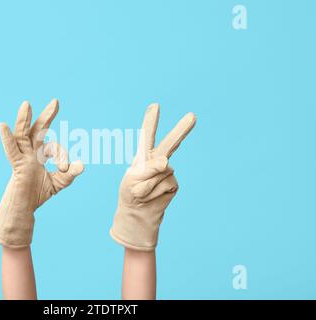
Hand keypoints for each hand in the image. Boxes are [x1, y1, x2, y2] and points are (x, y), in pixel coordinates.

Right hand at [0, 99, 83, 247]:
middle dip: (46, 116)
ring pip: (22, 135)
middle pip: (37, 130)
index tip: (66, 168)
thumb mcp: (58, 183)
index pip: (54, 147)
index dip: (62, 156)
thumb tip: (82, 165)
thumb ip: (70, 174)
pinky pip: (11, 151)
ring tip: (27, 104)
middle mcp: (30, 152)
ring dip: (24, 120)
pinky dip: (7, 139)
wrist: (24, 209)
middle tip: (56, 102)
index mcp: (39, 154)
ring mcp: (22, 158)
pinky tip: (3, 126)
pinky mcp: (16, 166)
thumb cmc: (38, 194)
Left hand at [110, 103, 195, 250]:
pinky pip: (165, 183)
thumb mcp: (132, 182)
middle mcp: (157, 160)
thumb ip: (147, 170)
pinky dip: (154, 192)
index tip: (155, 105)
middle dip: (181, 130)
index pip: (147, 136)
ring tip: (142, 193)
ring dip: (148, 185)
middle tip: (193, 115)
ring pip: (160, 172)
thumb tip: (167, 162)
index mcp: (143, 156)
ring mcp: (167, 171)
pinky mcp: (174, 182)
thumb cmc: (131, 194)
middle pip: (170, 143)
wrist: (139, 214)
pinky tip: (152, 197)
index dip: (151, 121)